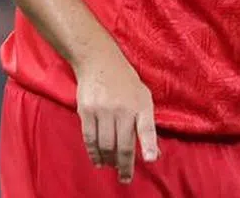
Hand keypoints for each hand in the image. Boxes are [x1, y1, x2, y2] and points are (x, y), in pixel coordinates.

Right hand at [74, 41, 159, 182]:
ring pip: (106, 145)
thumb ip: (147, 123)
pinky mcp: (86, 111)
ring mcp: (103, 110)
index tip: (151, 160)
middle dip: (125, 165)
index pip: (146, 127)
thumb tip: (153, 153)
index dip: (149, 145)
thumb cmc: (125, 82)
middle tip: (125, 178)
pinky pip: (90, 138)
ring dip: (109, 161)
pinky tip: (98, 161)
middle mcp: (123, 108)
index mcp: (141, 103)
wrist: (100, 61)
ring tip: (112, 168)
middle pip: (123, 143)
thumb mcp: (143, 96)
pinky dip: (94, 153)